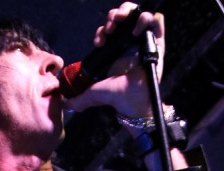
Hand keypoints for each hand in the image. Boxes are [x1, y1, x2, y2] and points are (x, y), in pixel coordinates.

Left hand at [64, 2, 165, 118]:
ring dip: (126, 12)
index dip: (101, 31)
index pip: (108, 31)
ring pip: (136, 15)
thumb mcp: (94, 93)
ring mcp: (144, 42)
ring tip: (119, 21)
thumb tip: (66, 104)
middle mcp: (130, 44)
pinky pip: (155, 22)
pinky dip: (146, 18)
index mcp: (116, 51)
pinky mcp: (157, 44)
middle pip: (122, 18)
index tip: (98, 41)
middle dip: (112, 16)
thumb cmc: (118, 97)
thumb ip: (80, 97)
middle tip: (109, 27)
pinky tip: (137, 26)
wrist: (134, 103)